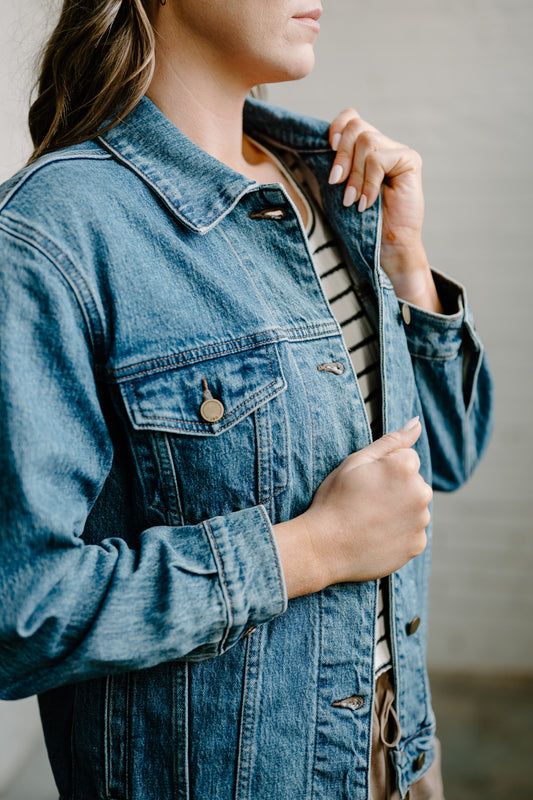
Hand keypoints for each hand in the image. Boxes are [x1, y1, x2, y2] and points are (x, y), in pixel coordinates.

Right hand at [273, 418, 431, 597]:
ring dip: (399, 510)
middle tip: (365, 501)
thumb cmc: (336, 500)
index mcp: (405, 467)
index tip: (366, 482)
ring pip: (414, 507)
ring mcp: (421, 521)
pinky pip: (412, 532)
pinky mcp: (417, 544)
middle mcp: (421, 493)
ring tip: (368, 520)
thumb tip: (417, 422)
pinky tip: (375, 535)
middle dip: (396, 488)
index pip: (407, 458)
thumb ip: (392, 440)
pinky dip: (398, 533)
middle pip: (414, 483)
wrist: (324, 548)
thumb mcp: (356, 461)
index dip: (384, 469)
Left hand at [327, 109, 441, 311]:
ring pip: (366, 142)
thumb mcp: (340, 188)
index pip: (350, 118)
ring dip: (355, 175)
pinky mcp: (409, 160)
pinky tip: (367, 203)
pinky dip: (369, 183)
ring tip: (353, 200)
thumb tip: (318, 145)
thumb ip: (335, 164)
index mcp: (365, 149)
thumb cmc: (360, 221)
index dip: (336, 129)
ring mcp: (397, 151)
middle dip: (341, 156)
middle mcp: (383, 145)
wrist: (386, 246)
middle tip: (336, 183)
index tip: (326, 151)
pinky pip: (379, 159)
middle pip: (355, 127)